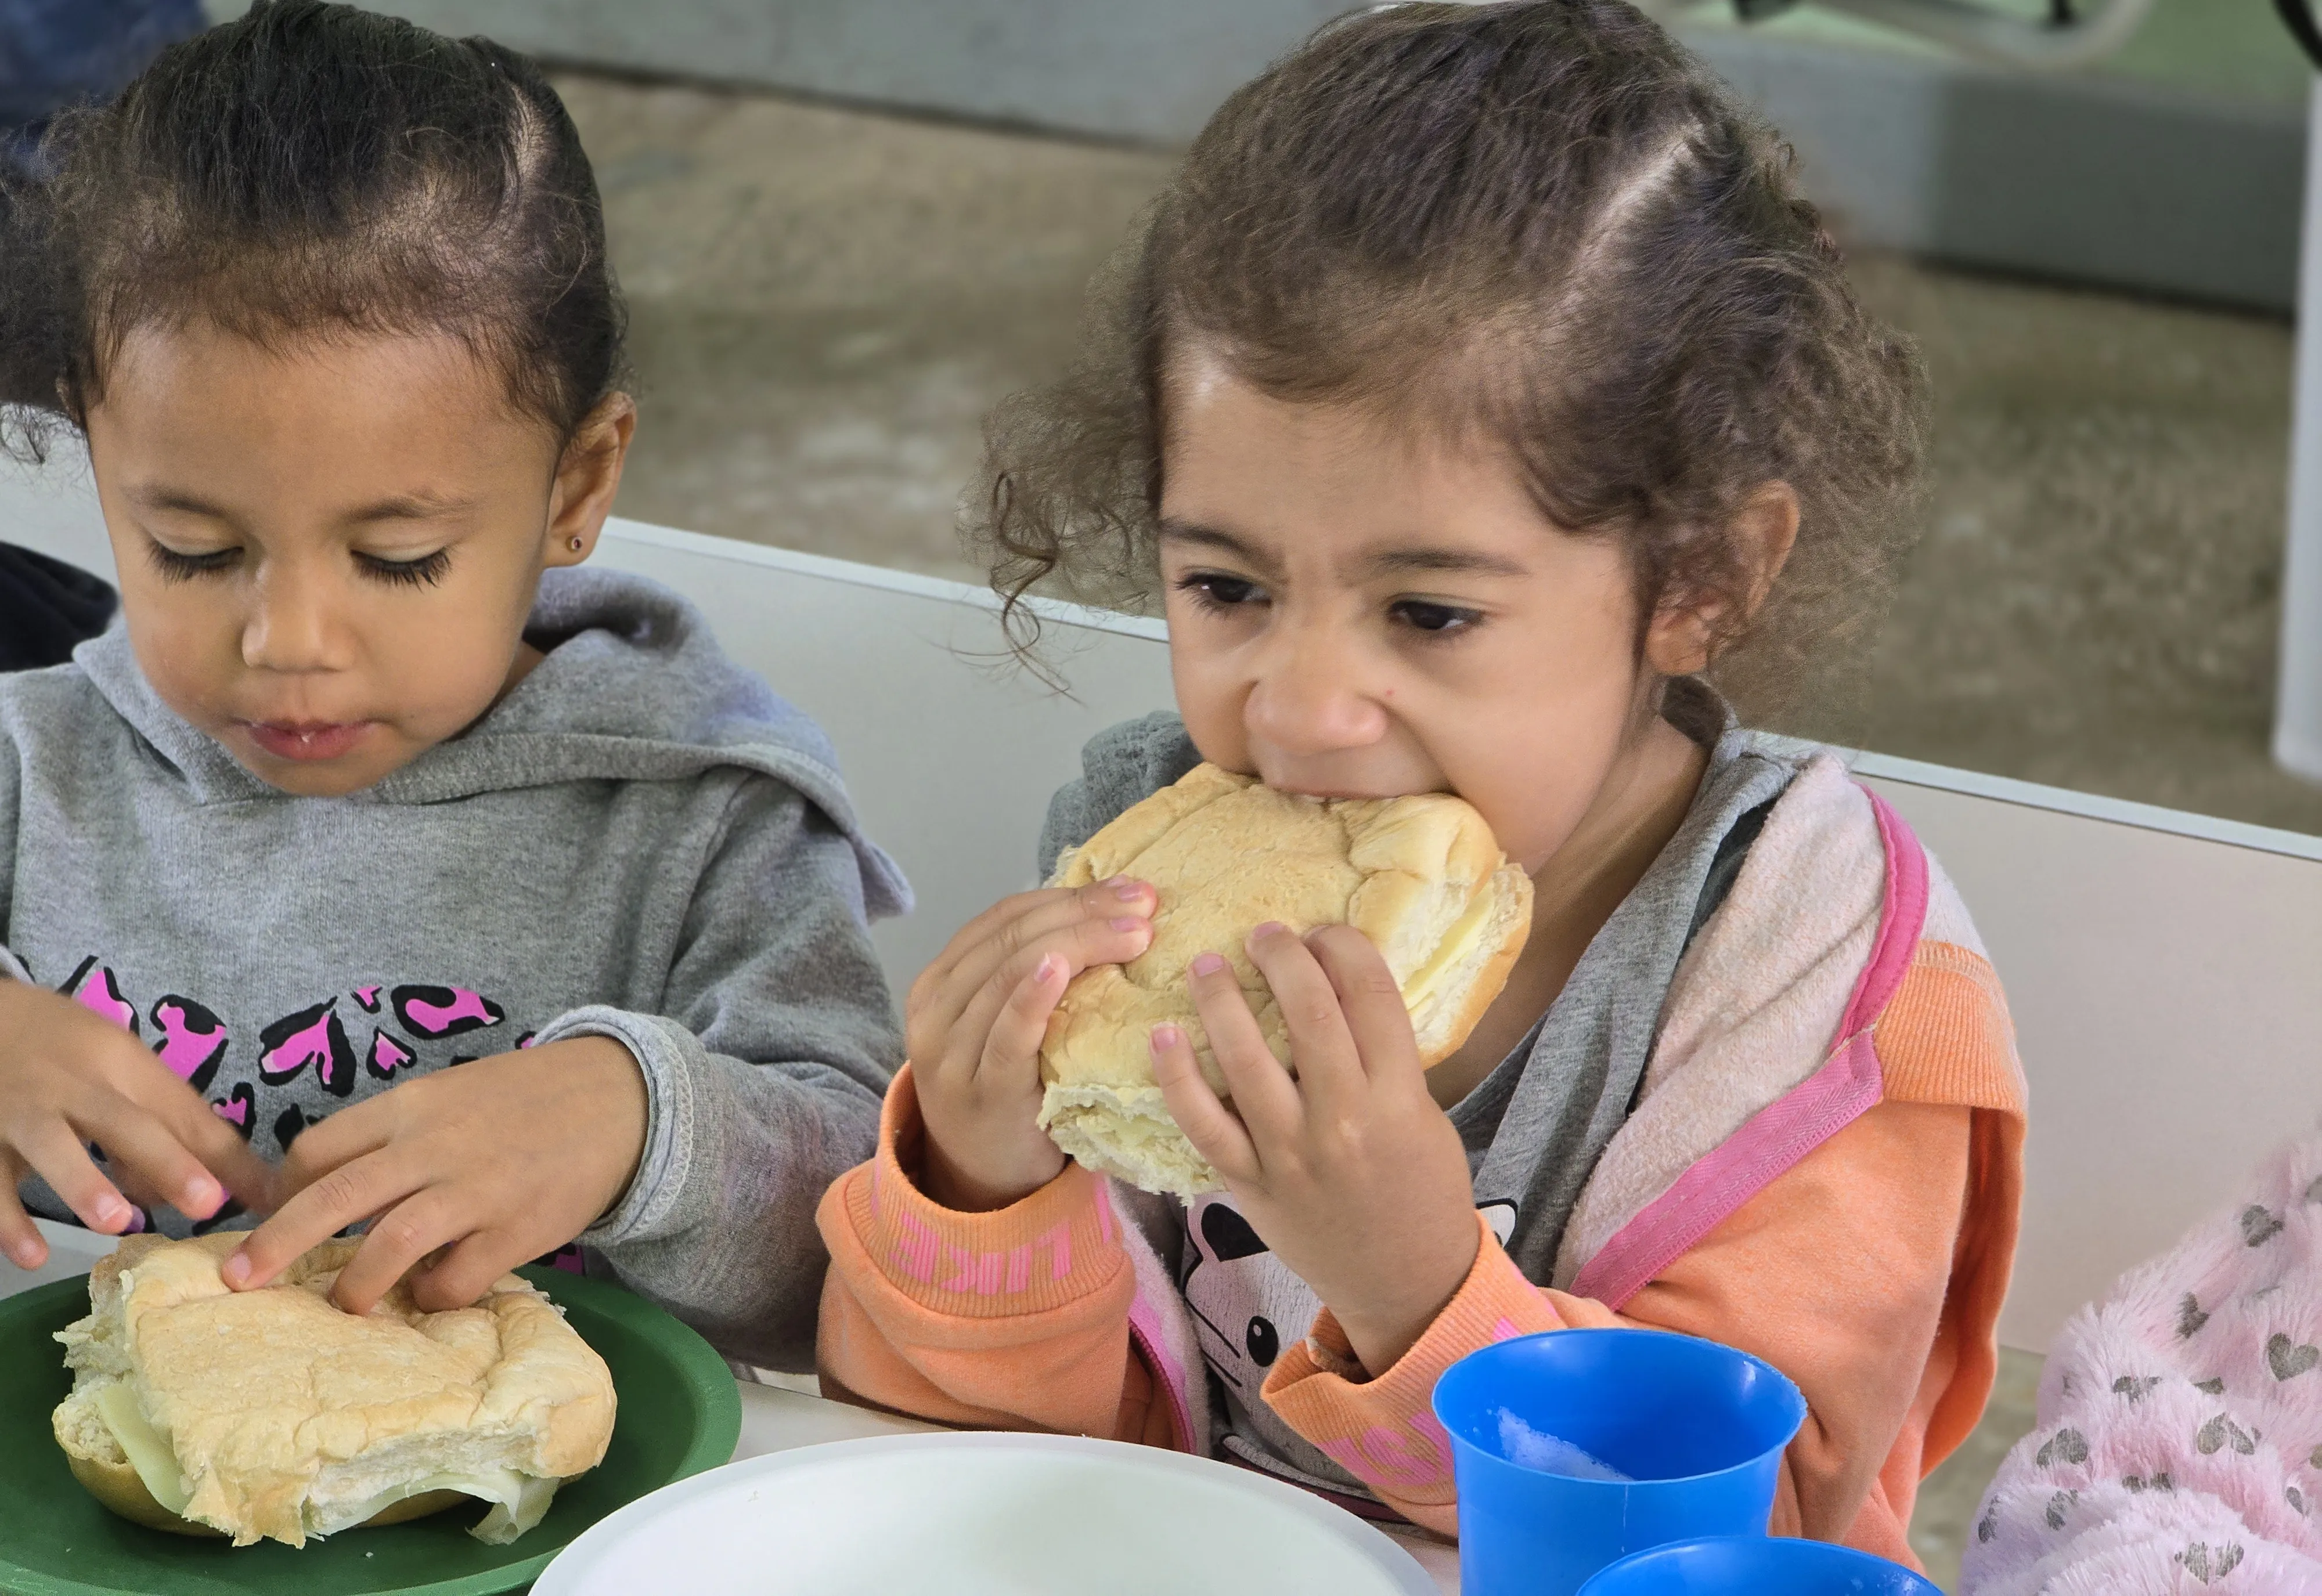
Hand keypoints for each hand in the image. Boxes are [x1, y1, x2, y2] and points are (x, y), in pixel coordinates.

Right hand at [0, 980, 273, 1268]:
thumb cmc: (61, 1049)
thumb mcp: (114, 1068)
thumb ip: (158, 1125)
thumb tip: (208, 1190)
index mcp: (119, 1064)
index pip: (180, 1109)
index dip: (221, 1153)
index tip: (267, 1193)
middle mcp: (73, 1085)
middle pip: (124, 1120)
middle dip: (167, 1161)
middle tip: (206, 1202)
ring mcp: (21, 1112)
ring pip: (51, 1144)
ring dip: (86, 1183)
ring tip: (118, 1223)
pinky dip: (9, 1220)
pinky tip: (32, 1254)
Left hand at [224, 1036, 646, 1314]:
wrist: (618, 1098)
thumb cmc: (526, 1101)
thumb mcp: (453, 1096)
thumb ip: (399, 1137)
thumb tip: (342, 1199)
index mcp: (411, 1107)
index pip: (321, 1148)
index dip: (284, 1189)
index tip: (270, 1219)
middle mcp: (434, 1146)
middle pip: (334, 1197)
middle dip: (277, 1242)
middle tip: (239, 1280)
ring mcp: (476, 1189)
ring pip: (389, 1245)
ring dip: (356, 1286)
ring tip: (348, 1306)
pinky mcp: (516, 1229)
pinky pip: (454, 1279)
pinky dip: (432, 1296)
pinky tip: (433, 1293)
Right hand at [908, 876, 1155, 1211]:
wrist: (983, 1176)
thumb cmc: (1008, 1087)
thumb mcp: (1004, 1021)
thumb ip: (1031, 972)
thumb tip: (1108, 908)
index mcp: (942, 979)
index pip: (1006, 916)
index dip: (1070, 895)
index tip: (1131, 889)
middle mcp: (936, 1008)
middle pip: (1013, 938)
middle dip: (1084, 913)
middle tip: (1146, 906)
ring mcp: (952, 1051)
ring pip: (1010, 973)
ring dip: (1079, 943)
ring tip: (1134, 934)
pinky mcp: (982, 1092)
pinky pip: (1006, 1035)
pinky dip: (1030, 996)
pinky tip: (1061, 968)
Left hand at [1150, 923, 1480, 1375]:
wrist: (1406, 1283)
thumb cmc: (1421, 1189)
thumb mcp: (1424, 1113)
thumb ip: (1384, 1056)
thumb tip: (1335, 986)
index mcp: (1398, 1095)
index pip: (1369, 993)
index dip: (1343, 945)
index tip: (1325, 933)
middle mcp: (1344, 1118)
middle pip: (1309, 1011)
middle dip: (1282, 957)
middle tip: (1264, 935)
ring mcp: (1290, 1153)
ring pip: (1245, 1058)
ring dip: (1220, 1000)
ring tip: (1206, 965)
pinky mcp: (1250, 1183)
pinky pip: (1204, 1123)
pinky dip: (1177, 1077)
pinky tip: (1162, 1036)